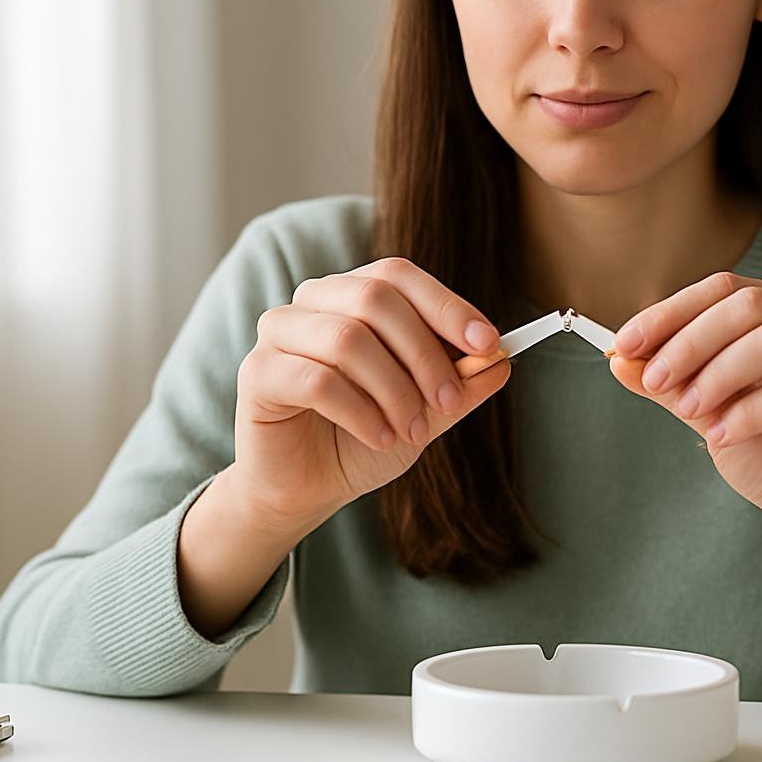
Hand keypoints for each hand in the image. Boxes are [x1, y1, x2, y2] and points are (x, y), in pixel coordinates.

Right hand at [231, 257, 510, 528]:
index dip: (446, 305)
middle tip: (449, 400)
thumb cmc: (366, 435)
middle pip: (375, 298)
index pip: (399, 275)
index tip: (488, 342)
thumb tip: (502, 359)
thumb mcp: (427, 411)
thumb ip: (461, 383)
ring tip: (412, 429)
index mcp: (353, 294)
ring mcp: (280, 333)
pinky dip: (360, 413)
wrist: (310, 486)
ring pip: (347, 339)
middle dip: (424, 352)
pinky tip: (379, 438)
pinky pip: (317, 381)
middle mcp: (314, 301)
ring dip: (393, 390)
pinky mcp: (259, 373)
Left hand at [608, 272, 761, 565]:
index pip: (727, 288)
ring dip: (720, 374)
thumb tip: (618, 358)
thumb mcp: (709, 411)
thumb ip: (672, 382)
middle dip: (692, 341)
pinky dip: (750, 410)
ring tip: (689, 412)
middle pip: (752, 304)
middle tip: (655, 381)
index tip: (624, 343)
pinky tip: (723, 436)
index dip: (671, 312)